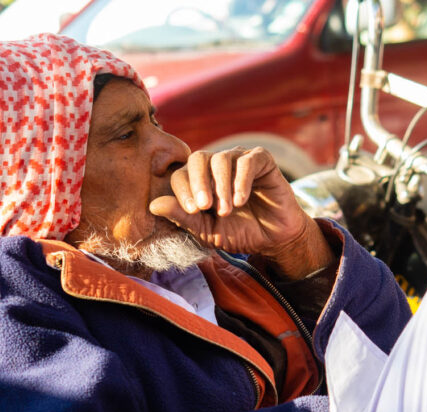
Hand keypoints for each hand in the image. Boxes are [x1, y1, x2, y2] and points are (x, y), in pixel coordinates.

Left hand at [149, 147, 333, 279]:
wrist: (274, 239)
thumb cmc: (240, 233)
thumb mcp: (207, 231)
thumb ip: (182, 218)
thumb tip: (153, 205)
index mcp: (200, 180)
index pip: (181, 173)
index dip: (182, 190)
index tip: (192, 211)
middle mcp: (217, 165)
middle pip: (198, 158)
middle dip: (198, 183)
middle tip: (204, 207)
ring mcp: (239, 160)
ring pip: (222, 159)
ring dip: (221, 186)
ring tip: (226, 210)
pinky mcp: (262, 160)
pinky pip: (247, 161)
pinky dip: (241, 180)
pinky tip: (241, 200)